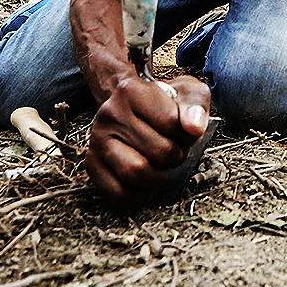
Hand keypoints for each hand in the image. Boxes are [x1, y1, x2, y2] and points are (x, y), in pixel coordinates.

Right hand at [85, 74, 211, 207]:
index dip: (186, 133)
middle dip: (176, 156)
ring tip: (159, 164)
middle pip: (159, 152)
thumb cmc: (164, 104)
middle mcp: (109, 114)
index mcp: (131, 91)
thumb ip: (195, 105)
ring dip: (159, 177)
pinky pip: (119, 194)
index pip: (171, 122)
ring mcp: (97, 140)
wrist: (134, 109)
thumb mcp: (186, 92)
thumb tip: (194, 128)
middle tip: (173, 149)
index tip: (181, 130)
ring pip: (136, 173)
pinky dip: (140, 194)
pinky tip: (146, 181)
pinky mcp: (92, 164)